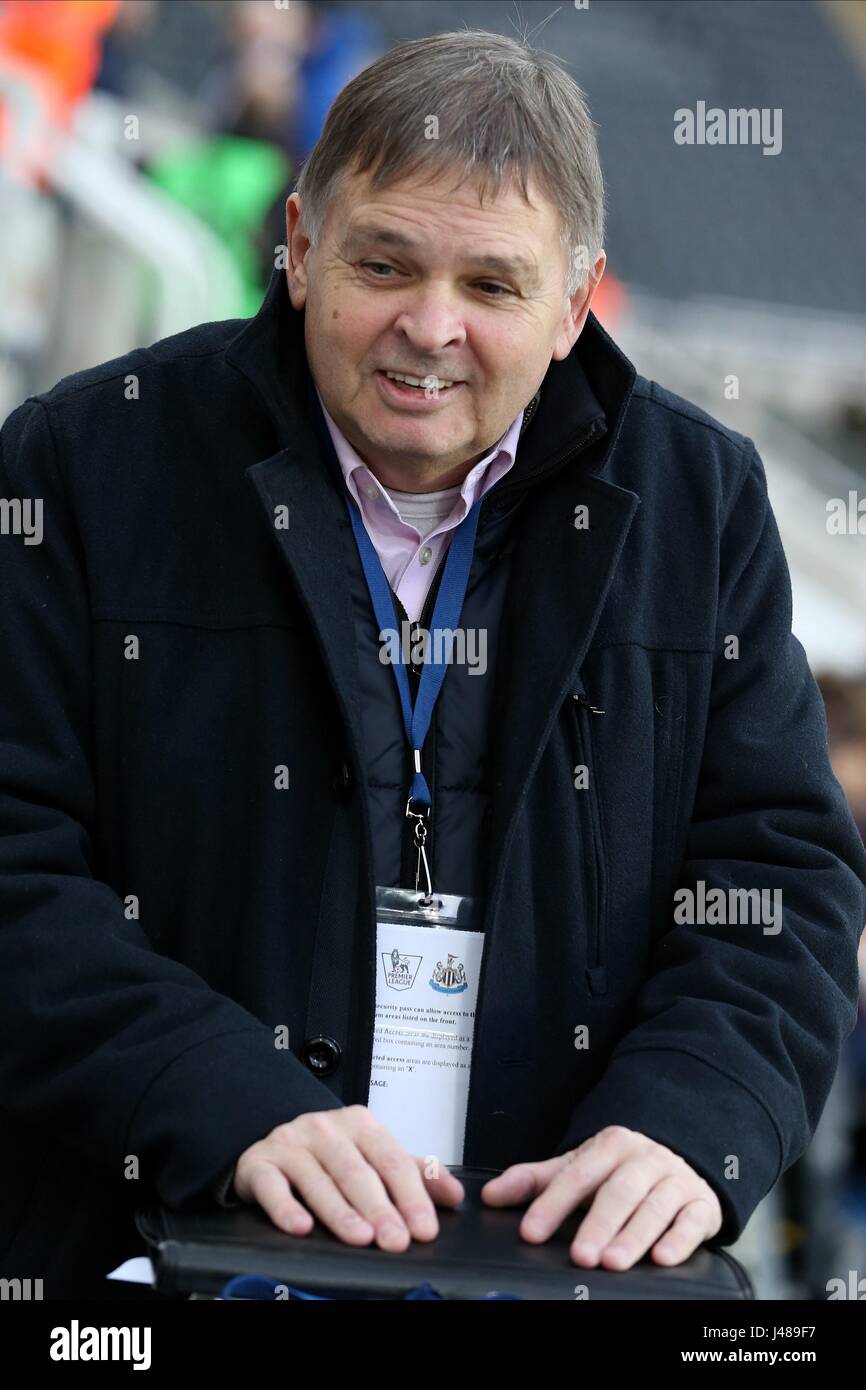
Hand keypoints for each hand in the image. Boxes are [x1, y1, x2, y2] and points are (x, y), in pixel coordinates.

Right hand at [233, 1105, 464, 1251]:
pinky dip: (285, 1207)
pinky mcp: (258, 1163)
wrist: (270, 1142)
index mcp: (359, 1123)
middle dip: (380, 1209)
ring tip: (361, 1239)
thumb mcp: (373, 1155)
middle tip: (396, 1241)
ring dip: (341, 1212)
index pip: (391, 1160)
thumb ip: (414, 1173)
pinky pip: (272, 1185)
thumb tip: (454, 1195)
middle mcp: (325, 1129)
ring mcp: (290, 1143)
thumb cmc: (329, 1154)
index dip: (410, 1196)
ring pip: (318, 1180)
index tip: (424, 1229)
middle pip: (357, 1172)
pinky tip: (300, 1228)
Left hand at [480, 1125, 722, 1269]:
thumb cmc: (621, 1171)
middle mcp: (644, 1159)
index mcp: (610, 1145)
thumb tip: (489, 1196)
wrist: (681, 1158)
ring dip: (633, 1236)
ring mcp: (675, 1179)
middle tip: (579, 1256)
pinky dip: (678, 1240)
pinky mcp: (701, 1203)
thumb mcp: (579, 1168)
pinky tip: (662, 1258)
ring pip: (654, 1207)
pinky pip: (691, 1221)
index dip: (553, 1203)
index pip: (577, 1175)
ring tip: (613, 1262)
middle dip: (597, 1225)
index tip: (532, 1231)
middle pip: (618, 1192)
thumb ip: (535, 1181)